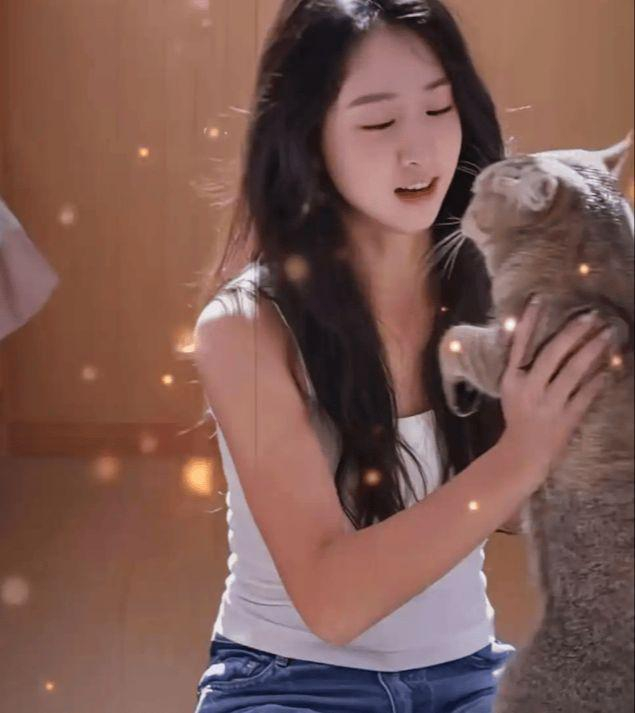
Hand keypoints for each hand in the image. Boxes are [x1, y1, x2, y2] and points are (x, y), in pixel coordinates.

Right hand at [498, 296, 612, 476]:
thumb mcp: (511, 390)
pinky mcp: (566, 418)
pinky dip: (599, 381)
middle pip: (552, 354)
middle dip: (573, 333)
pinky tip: (610, 369)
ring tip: (608, 335)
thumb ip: (520, 366)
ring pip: (573, 371)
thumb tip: (522, 333)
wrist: (523, 454)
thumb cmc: (518, 417)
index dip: (528, 322)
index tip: (539, 299)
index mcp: (512, 380)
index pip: (518, 345)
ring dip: (592, 351)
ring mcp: (549, 404)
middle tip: (591, 316)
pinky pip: (586, 395)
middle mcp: (529, 389)